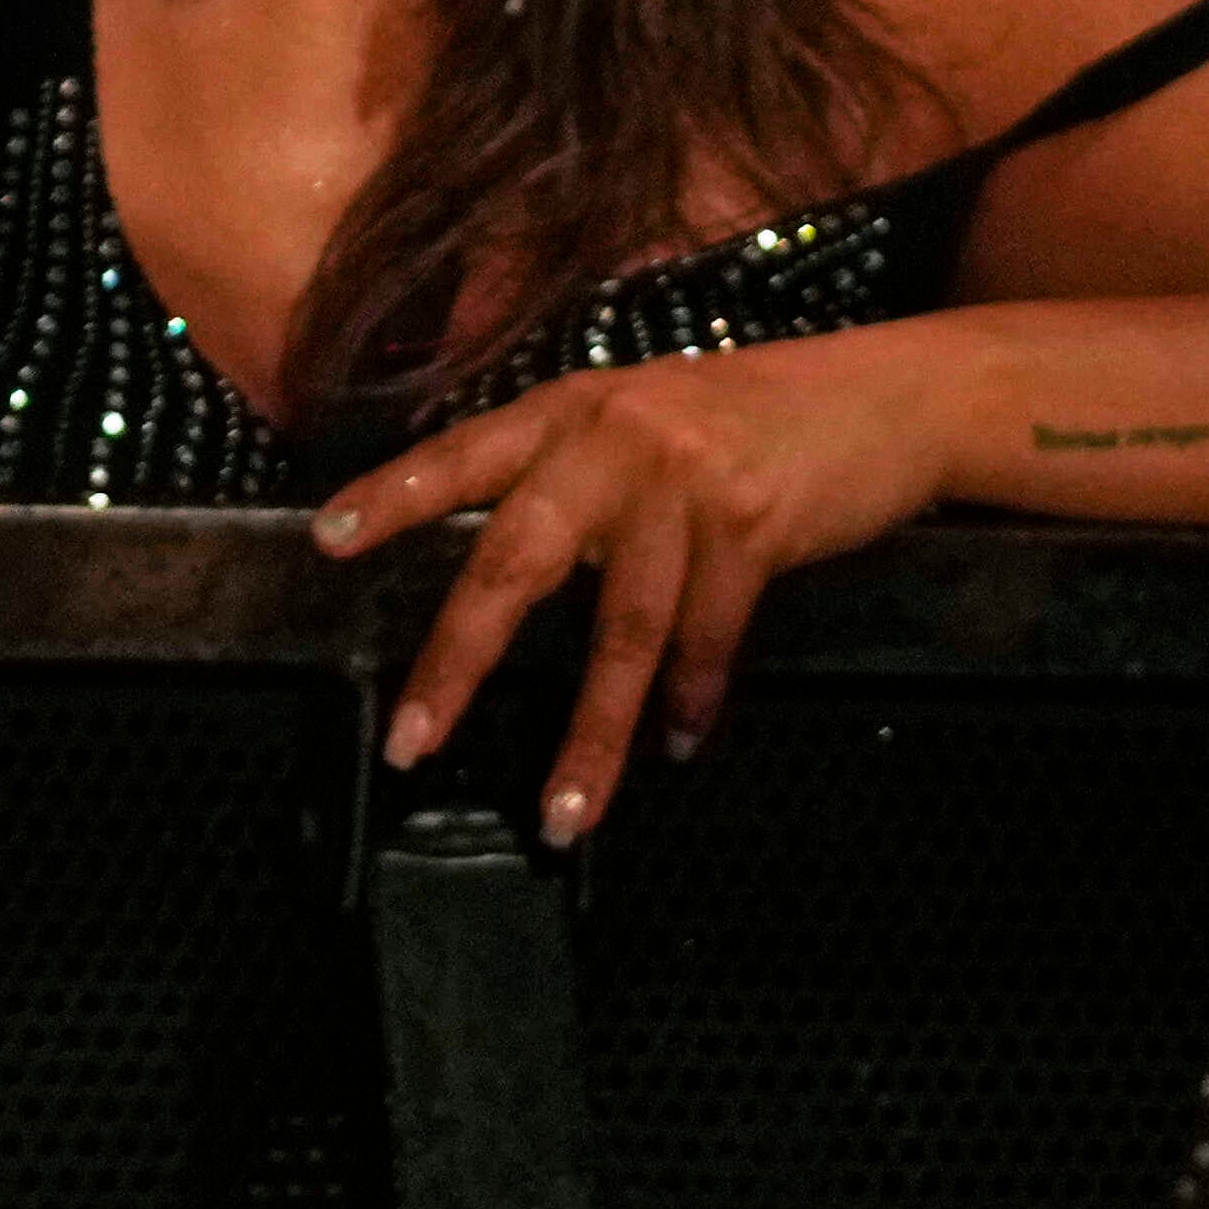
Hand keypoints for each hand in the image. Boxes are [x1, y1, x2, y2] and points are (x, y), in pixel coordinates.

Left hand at [305, 318, 977, 842]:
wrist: (883, 397)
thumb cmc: (751, 418)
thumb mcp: (641, 418)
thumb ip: (573, 475)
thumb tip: (504, 567)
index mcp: (567, 410)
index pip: (459, 454)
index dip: (391, 496)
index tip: (326, 540)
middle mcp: (610, 438)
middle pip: (514, 560)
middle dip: (458, 661)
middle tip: (413, 740)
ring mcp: (681, 481)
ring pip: (620, 630)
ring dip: (593, 734)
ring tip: (564, 812)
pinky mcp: (752, 524)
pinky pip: (707, 637)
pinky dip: (691, 699)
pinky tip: (680, 740)